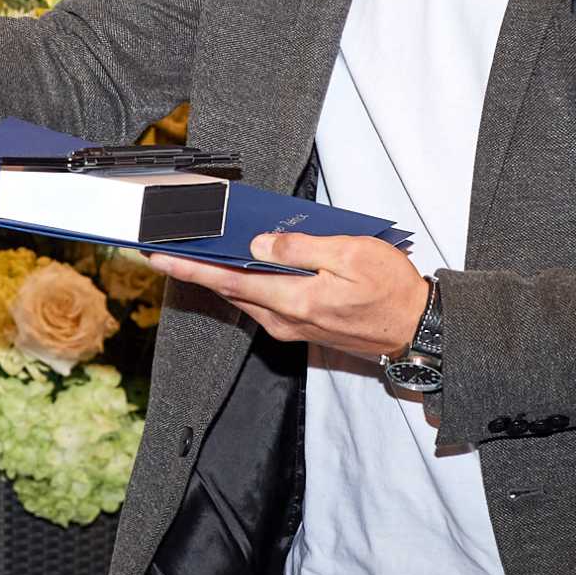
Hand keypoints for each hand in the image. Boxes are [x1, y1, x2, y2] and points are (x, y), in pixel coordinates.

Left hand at [146, 233, 428, 357]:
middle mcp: (284, 319)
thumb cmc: (390, 289)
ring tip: (198, 251)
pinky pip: (263, 303)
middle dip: (196, 269)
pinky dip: (247, 285)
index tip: (158, 257)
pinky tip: (244, 267)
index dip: (189, 268)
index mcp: (292, 299)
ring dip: (220, 277)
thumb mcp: (349, 254)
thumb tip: (259, 246)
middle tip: (168, 248)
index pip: (227, 281)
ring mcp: (292, 327)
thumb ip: (300, 249)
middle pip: (228, 291)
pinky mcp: (302, 327)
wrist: (417, 328)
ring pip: (245, 298)